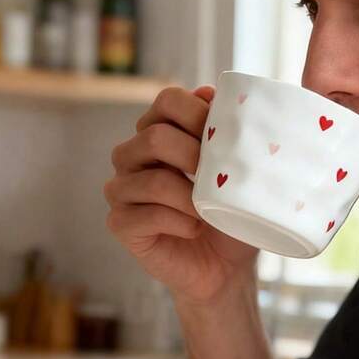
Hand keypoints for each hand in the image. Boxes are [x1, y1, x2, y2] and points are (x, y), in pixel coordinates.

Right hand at [104, 84, 258, 305]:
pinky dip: (180, 224)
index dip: (196, 113)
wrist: (226, 267)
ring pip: (152, 181)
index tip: (223, 138)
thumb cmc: (231, 215)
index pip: (167, 101)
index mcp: (158, 131)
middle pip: (154, 136)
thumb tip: (210, 91)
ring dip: (190, 199)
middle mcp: (132, 156)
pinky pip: (146, 215)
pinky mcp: (120, 223)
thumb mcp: (238, 170)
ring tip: (208, 212)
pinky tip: (194, 230)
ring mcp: (121, 190)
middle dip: (194, 157)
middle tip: (218, 181)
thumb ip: (226, 129)